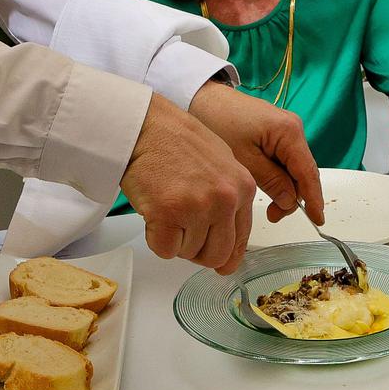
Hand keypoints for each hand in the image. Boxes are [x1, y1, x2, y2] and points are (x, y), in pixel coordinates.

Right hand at [120, 93, 256, 273]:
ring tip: (166, 208)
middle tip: (182, 233)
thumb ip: (230, 200)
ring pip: (189, 253)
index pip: (242, 239)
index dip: (226, 254)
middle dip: (198, 253)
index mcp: (243, 187)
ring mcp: (198, 206)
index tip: (220, 263)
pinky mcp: (169, 213)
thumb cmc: (176, 141)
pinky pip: (165, 250)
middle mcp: (226, 199)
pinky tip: (154, 213)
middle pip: (218, 256)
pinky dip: (156, 239)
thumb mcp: (220, 164)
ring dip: (175, 240)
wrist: (145, 126)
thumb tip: (232, 244)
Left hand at [188, 80, 325, 225]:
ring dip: (284, 188)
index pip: (308, 173)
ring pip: (294, 168)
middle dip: (293, 196)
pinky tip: (264, 186)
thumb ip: (271, 181)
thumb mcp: (244, 160)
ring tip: (266, 205)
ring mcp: (286, 130)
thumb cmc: (219, 122)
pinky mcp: (276, 132)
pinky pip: (284, 160)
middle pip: (303, 172)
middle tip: (272, 215)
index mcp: (289, 132)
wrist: (203, 99)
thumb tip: (290, 201)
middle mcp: (293, 128)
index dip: (314, 199)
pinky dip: (278, 177)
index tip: (317, 220)